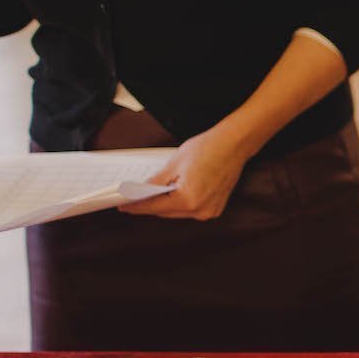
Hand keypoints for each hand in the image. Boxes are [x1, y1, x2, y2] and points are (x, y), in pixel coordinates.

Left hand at [119, 129, 249, 220]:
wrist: (234, 145)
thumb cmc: (207, 149)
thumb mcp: (174, 163)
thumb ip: (156, 181)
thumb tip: (141, 191)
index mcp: (189, 200)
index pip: (155, 207)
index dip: (137, 206)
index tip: (123, 207)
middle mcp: (201, 210)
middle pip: (167, 212)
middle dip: (150, 206)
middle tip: (132, 201)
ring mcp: (210, 211)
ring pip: (178, 212)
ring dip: (165, 205)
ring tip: (149, 197)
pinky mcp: (216, 208)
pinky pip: (191, 209)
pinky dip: (179, 203)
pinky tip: (170, 195)